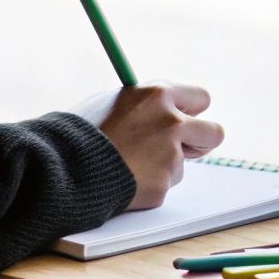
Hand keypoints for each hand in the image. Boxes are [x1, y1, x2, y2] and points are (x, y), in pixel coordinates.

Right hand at [69, 82, 223, 209]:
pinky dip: (150, 184)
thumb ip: (147, 106)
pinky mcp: (163, 184)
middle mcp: (171, 122)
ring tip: (130, 163)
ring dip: (165, 165)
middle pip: (213, 133)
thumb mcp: (115, 102)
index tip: (186, 118)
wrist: (64, 166)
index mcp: (158, 94)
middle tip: (184, 147)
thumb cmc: (83, 131)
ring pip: (183, 162)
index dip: (192, 111)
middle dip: (200, 141)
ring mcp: (169, 155)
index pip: (201, 97)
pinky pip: (165, 183)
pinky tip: (125, 178)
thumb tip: (167, 109)